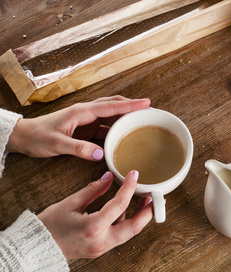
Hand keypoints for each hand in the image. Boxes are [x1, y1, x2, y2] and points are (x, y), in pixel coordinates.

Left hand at [6, 95, 149, 159]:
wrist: (24, 137)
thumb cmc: (38, 137)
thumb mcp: (57, 144)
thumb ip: (79, 148)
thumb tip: (101, 155)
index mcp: (82, 112)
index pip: (111, 106)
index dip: (130, 105)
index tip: (147, 103)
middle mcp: (87, 113)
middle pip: (115, 105)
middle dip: (133, 106)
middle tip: (151, 111)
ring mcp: (87, 120)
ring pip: (112, 115)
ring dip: (127, 116)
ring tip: (143, 121)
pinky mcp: (86, 129)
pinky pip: (106, 126)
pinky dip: (118, 128)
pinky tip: (126, 135)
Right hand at [38, 170, 152, 259]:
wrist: (36, 248)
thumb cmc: (49, 225)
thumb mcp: (70, 203)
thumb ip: (93, 190)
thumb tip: (109, 177)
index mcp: (93, 227)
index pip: (120, 205)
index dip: (130, 188)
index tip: (135, 175)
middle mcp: (101, 241)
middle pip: (135, 227)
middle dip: (148, 212)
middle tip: (156, 197)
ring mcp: (102, 248)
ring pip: (129, 233)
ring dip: (139, 218)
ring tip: (145, 201)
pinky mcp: (100, 250)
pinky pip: (119, 236)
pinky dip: (126, 223)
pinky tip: (127, 210)